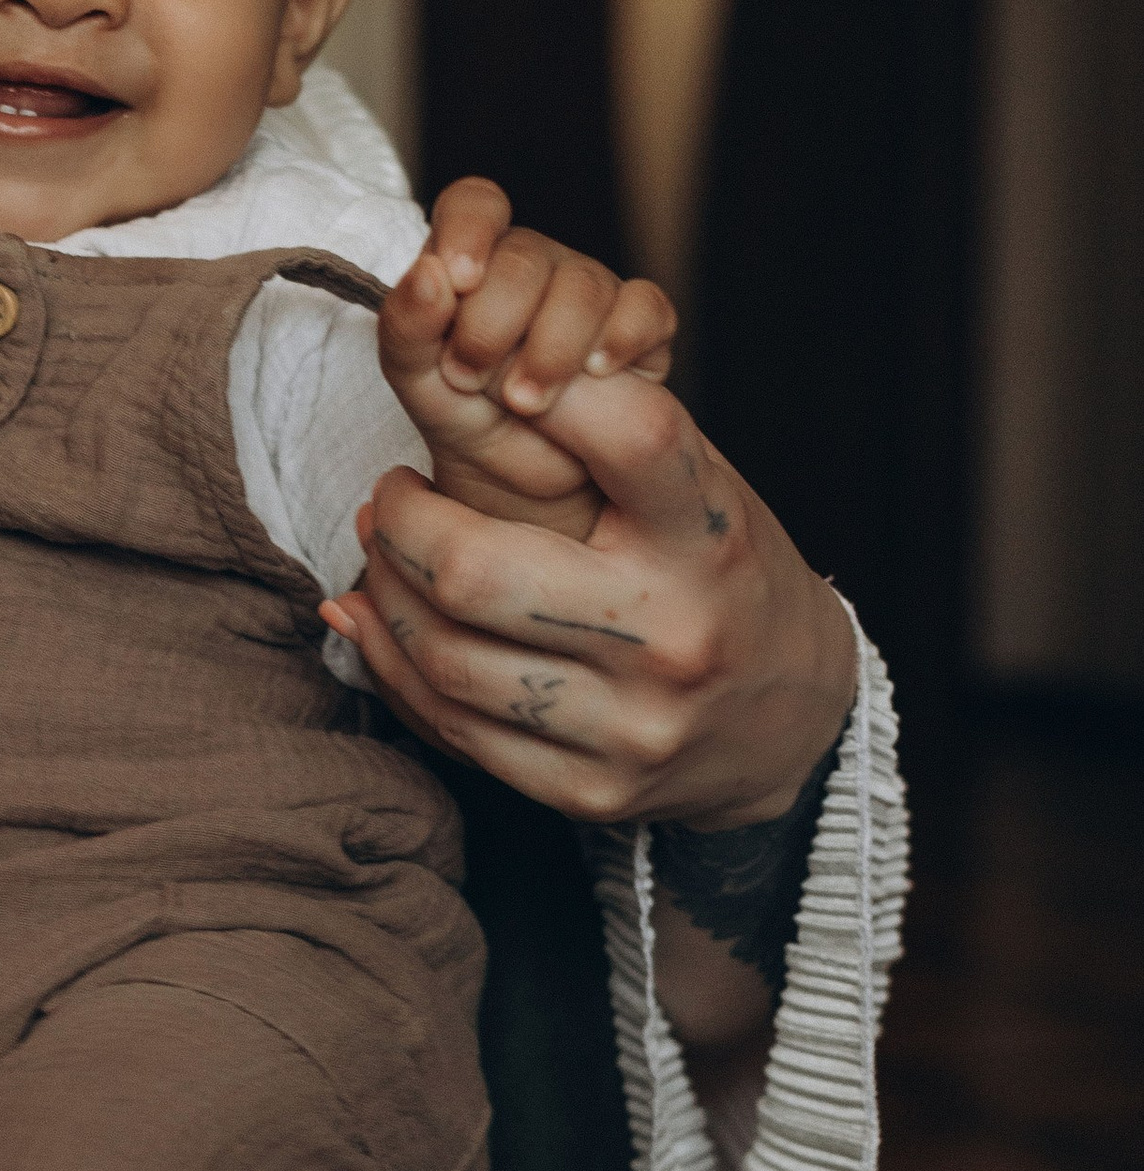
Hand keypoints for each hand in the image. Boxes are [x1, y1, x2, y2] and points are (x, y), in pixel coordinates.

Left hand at [324, 369, 856, 831]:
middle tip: (389, 495)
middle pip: (473, 573)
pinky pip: (450, 728)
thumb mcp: (699, 487)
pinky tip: (380, 624)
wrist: (790, 723)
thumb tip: (465, 379)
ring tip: (381, 552)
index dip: (539, 386)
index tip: (480, 383)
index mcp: (709, 540)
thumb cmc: (719, 574)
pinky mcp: (589, 791)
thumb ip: (606, 430)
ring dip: (383, 593)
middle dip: (400, 524)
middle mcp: (673, 638)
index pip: (632, 436)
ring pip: (442, 658)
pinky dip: (393, 667)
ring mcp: (631, 727)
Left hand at [379, 180, 676, 538]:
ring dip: (551, 348)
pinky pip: (646, 306)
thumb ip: (406, 329)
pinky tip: (596, 375)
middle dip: (494, 321)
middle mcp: (532, 267)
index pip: (474, 205)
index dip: (469, 229)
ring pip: (585, 282)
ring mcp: (590, 290)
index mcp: (472, 265)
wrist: (527, 494)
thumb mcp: (420, 388)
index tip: (457, 281)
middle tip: (470, 379)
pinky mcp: (641, 325)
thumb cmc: (468, 426)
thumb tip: (425, 274)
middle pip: (525, 253)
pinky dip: (621, 340)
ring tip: (525, 402)